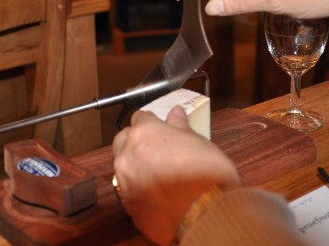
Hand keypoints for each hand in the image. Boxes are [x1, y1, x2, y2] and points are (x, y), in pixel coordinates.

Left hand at [112, 107, 239, 244]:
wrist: (206, 214)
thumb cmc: (206, 175)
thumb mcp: (198, 142)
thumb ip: (180, 127)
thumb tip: (176, 113)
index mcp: (145, 132)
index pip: (140, 117)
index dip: (152, 122)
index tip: (160, 128)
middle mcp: (128, 153)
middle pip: (124, 140)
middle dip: (137, 142)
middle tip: (158, 149)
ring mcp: (124, 180)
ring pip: (123, 165)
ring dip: (136, 165)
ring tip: (160, 173)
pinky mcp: (127, 204)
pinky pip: (128, 189)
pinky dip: (139, 187)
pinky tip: (158, 192)